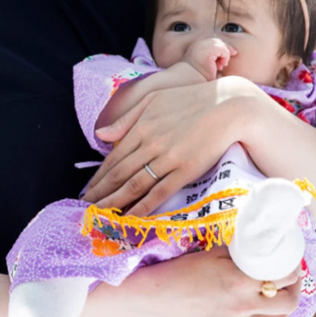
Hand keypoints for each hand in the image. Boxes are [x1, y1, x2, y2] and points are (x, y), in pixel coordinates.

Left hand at [83, 77, 260, 215]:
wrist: (229, 105)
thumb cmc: (191, 99)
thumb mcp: (154, 99)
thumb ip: (127, 119)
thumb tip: (101, 135)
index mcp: (142, 126)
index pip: (114, 157)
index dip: (99, 176)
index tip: (88, 189)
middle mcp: (151, 143)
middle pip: (119, 174)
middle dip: (100, 193)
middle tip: (86, 207)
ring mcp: (168, 158)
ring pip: (135, 185)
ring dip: (115, 202)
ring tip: (101, 214)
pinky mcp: (186, 170)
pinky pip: (160, 192)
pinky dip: (144, 207)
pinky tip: (131, 217)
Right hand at [128, 248, 302, 316]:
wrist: (155, 299)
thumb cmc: (179, 272)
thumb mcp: (212, 254)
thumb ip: (240, 254)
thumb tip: (258, 248)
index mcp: (240, 281)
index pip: (284, 276)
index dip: (292, 268)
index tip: (289, 261)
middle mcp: (244, 306)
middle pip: (288, 302)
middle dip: (293, 288)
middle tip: (288, 278)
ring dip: (285, 306)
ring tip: (280, 294)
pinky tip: (270, 314)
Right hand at [184, 38, 234, 80]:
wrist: (191, 82)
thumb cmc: (198, 76)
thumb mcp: (206, 63)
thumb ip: (213, 55)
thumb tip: (230, 50)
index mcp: (196, 46)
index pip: (212, 41)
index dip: (221, 48)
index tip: (226, 58)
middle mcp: (198, 44)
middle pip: (217, 41)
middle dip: (225, 50)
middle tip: (225, 63)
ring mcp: (203, 46)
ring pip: (221, 45)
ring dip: (224, 55)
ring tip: (220, 66)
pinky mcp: (208, 51)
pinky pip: (223, 49)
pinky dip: (225, 57)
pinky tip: (220, 66)